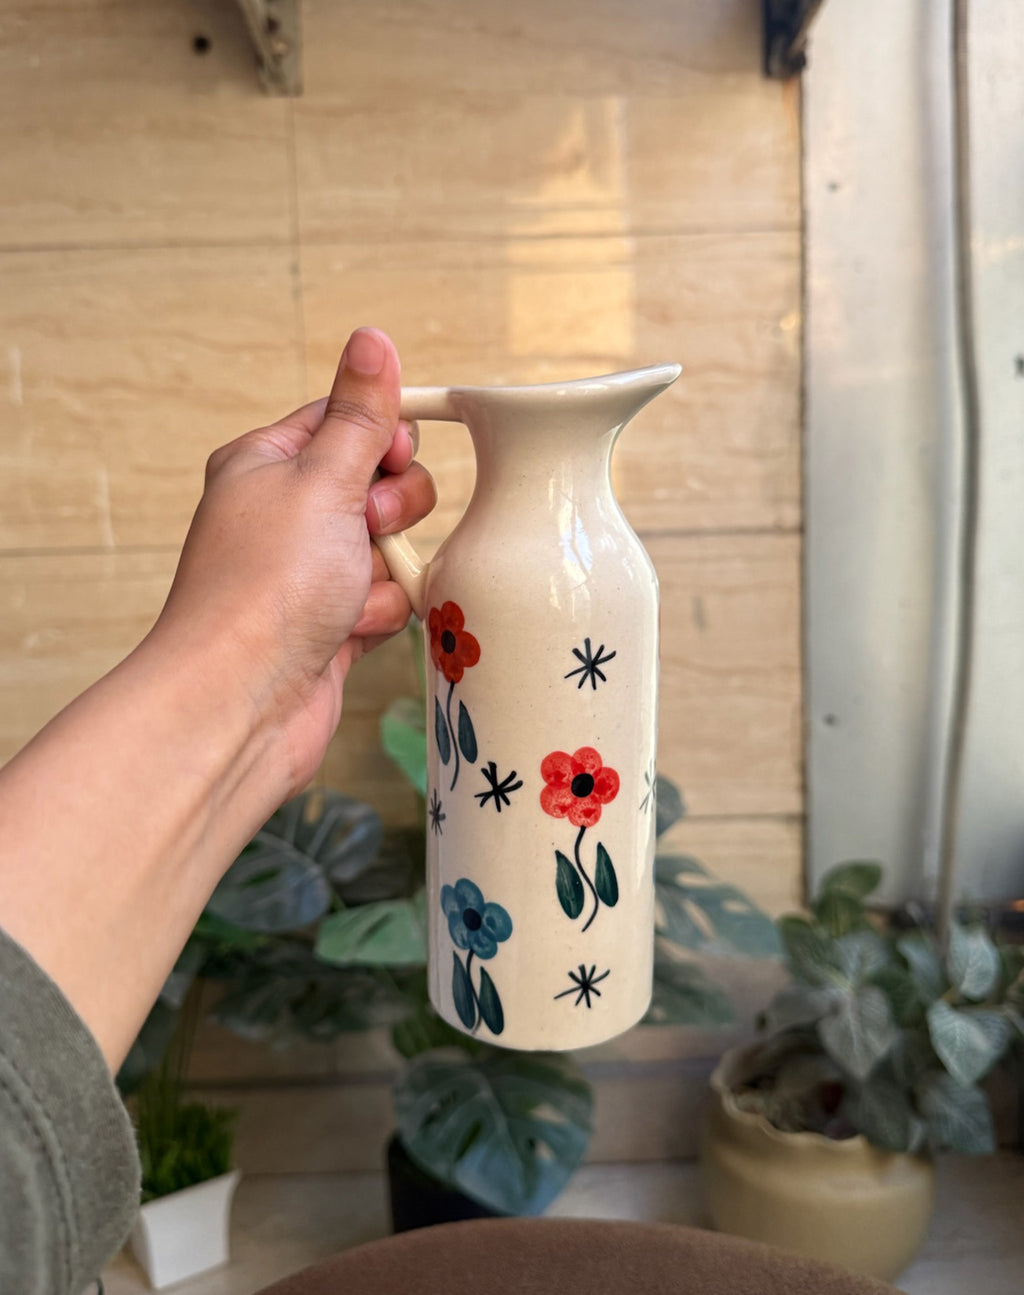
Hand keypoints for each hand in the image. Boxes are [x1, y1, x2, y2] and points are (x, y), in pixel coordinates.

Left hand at [150, 326, 434, 792]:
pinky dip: (381, 615)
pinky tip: (348, 632)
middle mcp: (286, 514)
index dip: (384, 437)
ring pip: (392, 548)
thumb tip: (372, 339)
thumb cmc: (265, 588)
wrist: (242, 701)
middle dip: (393, 510)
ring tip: (349, 596)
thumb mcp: (322, 479)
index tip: (393, 458)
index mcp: (267, 464)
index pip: (347, 420)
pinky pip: (388, 599)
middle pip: (381, 484)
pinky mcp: (332, 623)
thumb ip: (361, 415)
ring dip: (386, 572)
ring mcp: (309, 573)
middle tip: (365, 530)